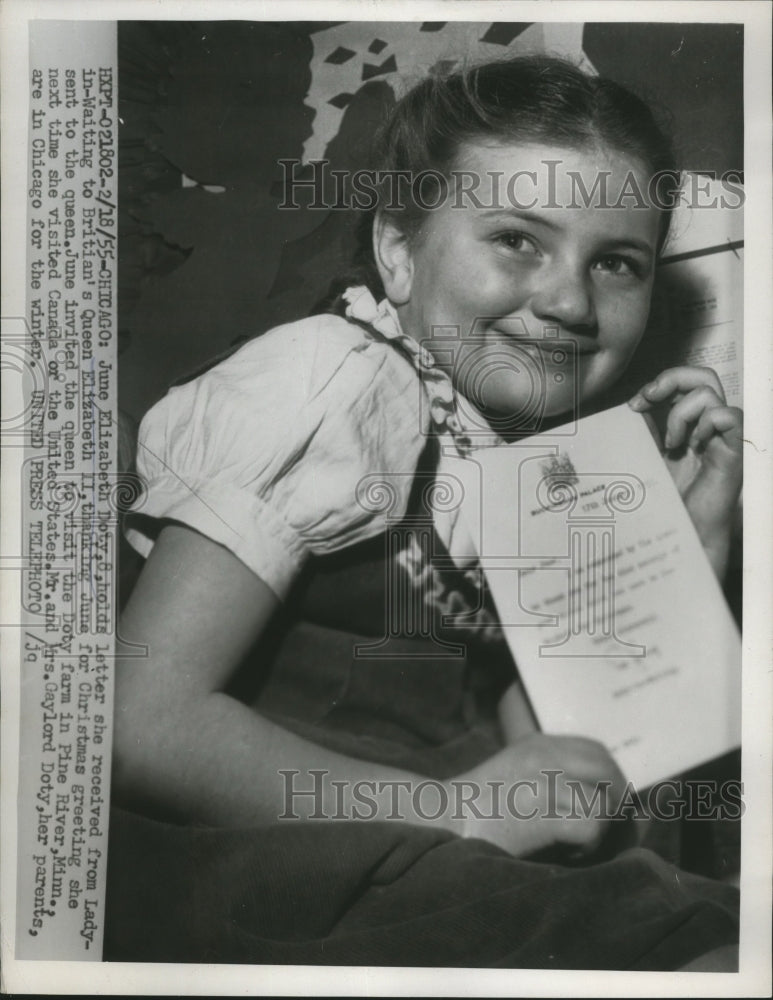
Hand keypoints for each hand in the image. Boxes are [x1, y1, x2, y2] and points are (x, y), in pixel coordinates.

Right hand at [445, 733, 631, 860]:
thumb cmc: (481, 807)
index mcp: (538, 743)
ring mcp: (542, 781)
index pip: (596, 751)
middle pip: (607, 770)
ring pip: (602, 801)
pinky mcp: (539, 811)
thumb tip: (604, 797)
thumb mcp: (517, 772)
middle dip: (617, 801)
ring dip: (602, 828)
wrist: (442, 818)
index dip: (611, 778)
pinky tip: (570, 853)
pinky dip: (590, 845)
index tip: (609, 803)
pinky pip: (591, 825)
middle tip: (609, 829)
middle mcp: (543, 755)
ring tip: (582, 844)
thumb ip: (552, 773)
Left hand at [629, 366, 741, 578]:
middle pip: (703, 375)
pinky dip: (707, 422)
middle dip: (671, 379)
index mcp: (689, 423)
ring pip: (710, 393)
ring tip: (671, 443)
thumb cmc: (664, 498)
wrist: (679, 533)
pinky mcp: (734, 452)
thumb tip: (634, 402)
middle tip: (649, 398)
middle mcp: (709, 426)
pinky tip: (694, 445)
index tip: (634, 404)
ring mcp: (723, 437)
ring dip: (681, 413)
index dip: (660, 382)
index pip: (685, 381)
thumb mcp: (644, 454)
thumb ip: (643, 427)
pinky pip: (729, 416)